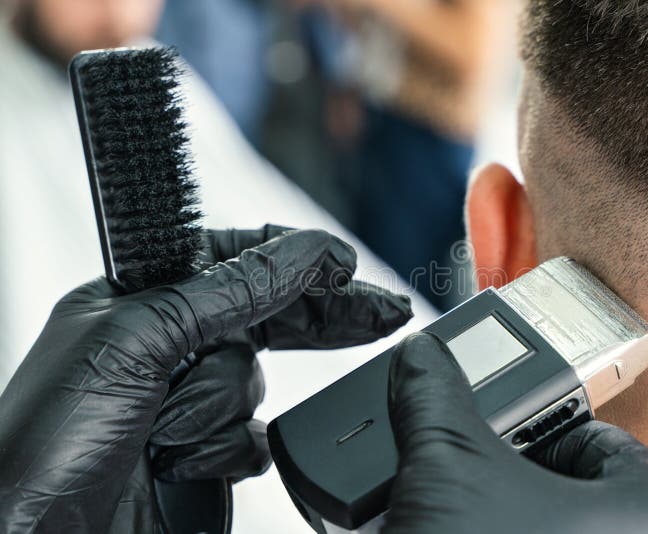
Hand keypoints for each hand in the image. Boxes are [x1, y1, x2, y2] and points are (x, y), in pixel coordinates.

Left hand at [0, 228, 411, 532]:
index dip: (296, 257)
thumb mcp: (140, 339)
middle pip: (267, 315)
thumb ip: (230, 289)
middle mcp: (165, 343)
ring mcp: (183, 401)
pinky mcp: (200, 454)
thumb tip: (309, 251)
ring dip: (218, 410)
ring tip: (166, 431)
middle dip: (325, 316)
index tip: (348, 264)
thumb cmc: (44, 442)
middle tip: (386, 311)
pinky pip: (252, 440)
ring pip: (255, 384)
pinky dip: (225, 452)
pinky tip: (182, 461)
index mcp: (139, 297)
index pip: (236, 257)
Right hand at [383, 333, 647, 533]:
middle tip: (477, 480)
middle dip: (517, 480)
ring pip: (563, 530)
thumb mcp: (449, 465)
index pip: (595, 436)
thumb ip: (436, 398)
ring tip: (468, 514)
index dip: (534, 426)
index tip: (499, 432)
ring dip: (509, 516)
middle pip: (578, 486)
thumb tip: (422, 359)